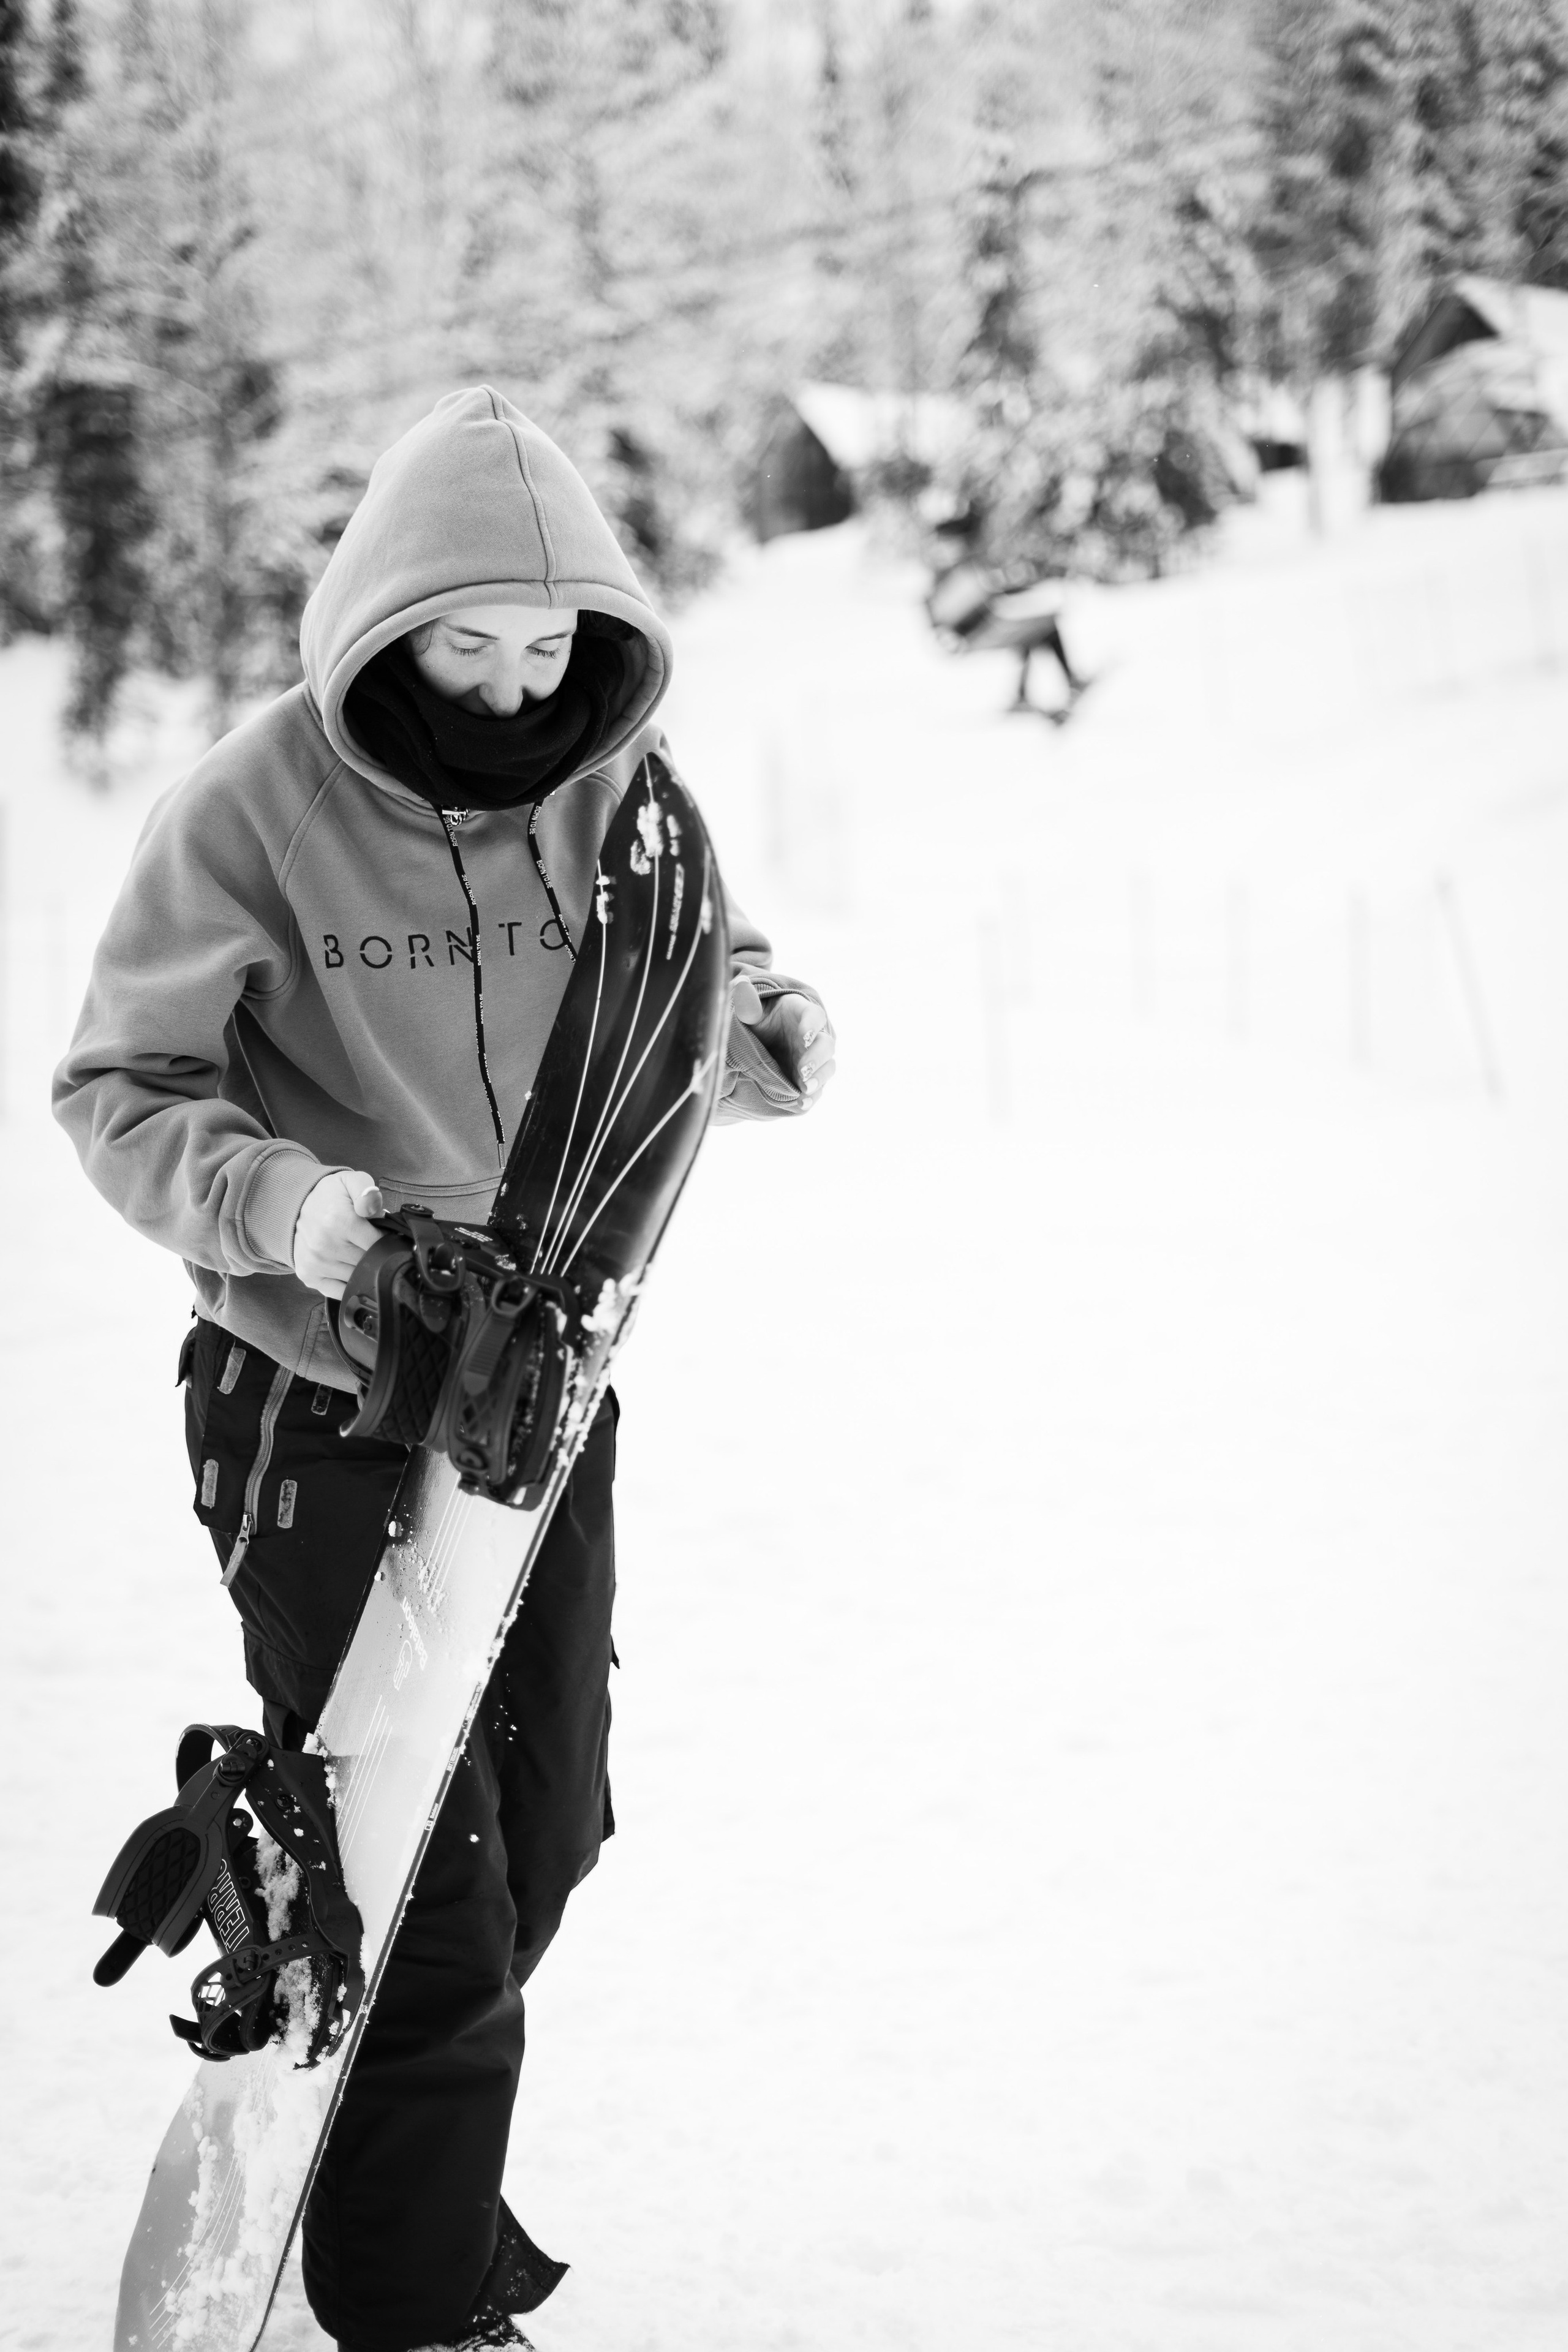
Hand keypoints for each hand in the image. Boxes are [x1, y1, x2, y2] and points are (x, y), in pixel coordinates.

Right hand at [293, 1169, 384, 1298]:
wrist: (294, 1206)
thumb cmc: (329, 1196)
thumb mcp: (350, 1181)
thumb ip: (367, 1191)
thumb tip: (375, 1209)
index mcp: (340, 1221)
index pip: (378, 1244)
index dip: (386, 1241)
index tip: (382, 1235)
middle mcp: (326, 1245)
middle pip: (368, 1262)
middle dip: (375, 1254)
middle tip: (368, 1242)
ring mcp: (316, 1263)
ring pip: (357, 1278)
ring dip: (362, 1269)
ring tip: (356, 1251)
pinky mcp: (309, 1276)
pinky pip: (340, 1291)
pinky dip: (349, 1284)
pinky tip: (348, 1268)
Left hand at [732, 981, 836, 1103]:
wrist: (762, 1043)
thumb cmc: (760, 1022)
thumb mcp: (751, 1013)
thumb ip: (748, 1004)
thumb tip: (741, 986)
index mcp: (803, 1014)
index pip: (813, 1016)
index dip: (812, 1024)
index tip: (805, 1035)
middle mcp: (814, 1037)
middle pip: (826, 1045)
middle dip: (817, 1058)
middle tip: (803, 1071)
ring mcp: (814, 1059)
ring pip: (827, 1068)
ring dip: (818, 1079)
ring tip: (804, 1089)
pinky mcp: (810, 1078)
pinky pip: (818, 1088)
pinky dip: (811, 1097)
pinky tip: (802, 1103)